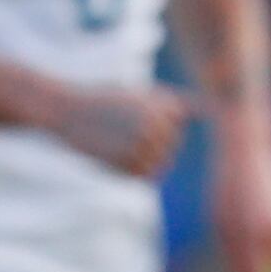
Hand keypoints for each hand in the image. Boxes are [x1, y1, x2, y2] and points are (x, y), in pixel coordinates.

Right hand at [44, 81, 191, 176]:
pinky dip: (134, 170)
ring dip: (144, 158)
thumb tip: (204, 110)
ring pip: (162, 163)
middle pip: (172, 145)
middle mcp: (159, 123)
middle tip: (121, 130)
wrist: (66, 111)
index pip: (178, 122)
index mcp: (164, 104)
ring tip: (118, 141)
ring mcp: (144, 145)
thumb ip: (172, 104)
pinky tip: (115, 155)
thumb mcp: (140, 95)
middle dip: (153, 142)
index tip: (133, 113)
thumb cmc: (103, 100)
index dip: (157, 120)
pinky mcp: (129, 163)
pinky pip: (146, 176)